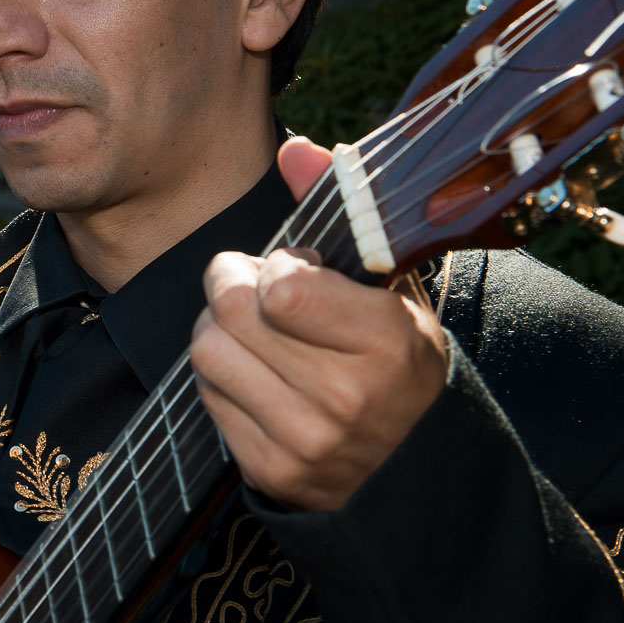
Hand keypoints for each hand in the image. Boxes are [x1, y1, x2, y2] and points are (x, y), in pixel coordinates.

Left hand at [188, 136, 448, 511]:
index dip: (275, 266)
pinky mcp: (271, 472)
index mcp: (386, 343)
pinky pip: (207, 396)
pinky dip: (221, 377)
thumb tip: (294, 150)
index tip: (294, 270)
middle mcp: (346, 399)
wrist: (416, 470)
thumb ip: (343, 210)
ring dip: (221, 330)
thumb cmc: (400, 363)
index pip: (281, 287)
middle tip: (256, 288)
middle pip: (231, 312)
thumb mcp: (391, 286)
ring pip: (208, 352)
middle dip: (232, 286)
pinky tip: (258, 376)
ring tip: (257, 332)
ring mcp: (306, 442)